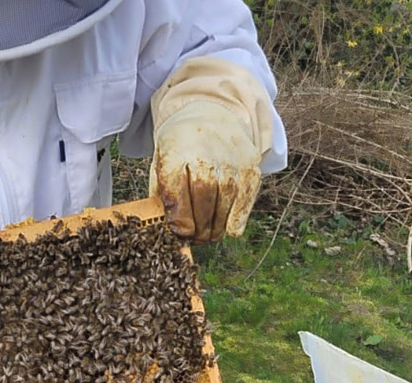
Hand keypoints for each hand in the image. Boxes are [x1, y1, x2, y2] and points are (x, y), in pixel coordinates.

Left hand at [150, 100, 262, 243]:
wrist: (212, 114)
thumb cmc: (182, 148)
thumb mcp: (162, 162)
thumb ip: (161, 193)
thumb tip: (167, 229)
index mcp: (176, 151)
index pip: (176, 192)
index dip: (179, 220)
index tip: (180, 233)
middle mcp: (206, 154)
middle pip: (203, 201)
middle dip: (198, 228)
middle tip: (194, 239)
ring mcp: (231, 160)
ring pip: (224, 204)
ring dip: (215, 228)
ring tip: (207, 236)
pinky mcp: (250, 167)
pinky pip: (244, 202)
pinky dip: (236, 221)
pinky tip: (227, 229)